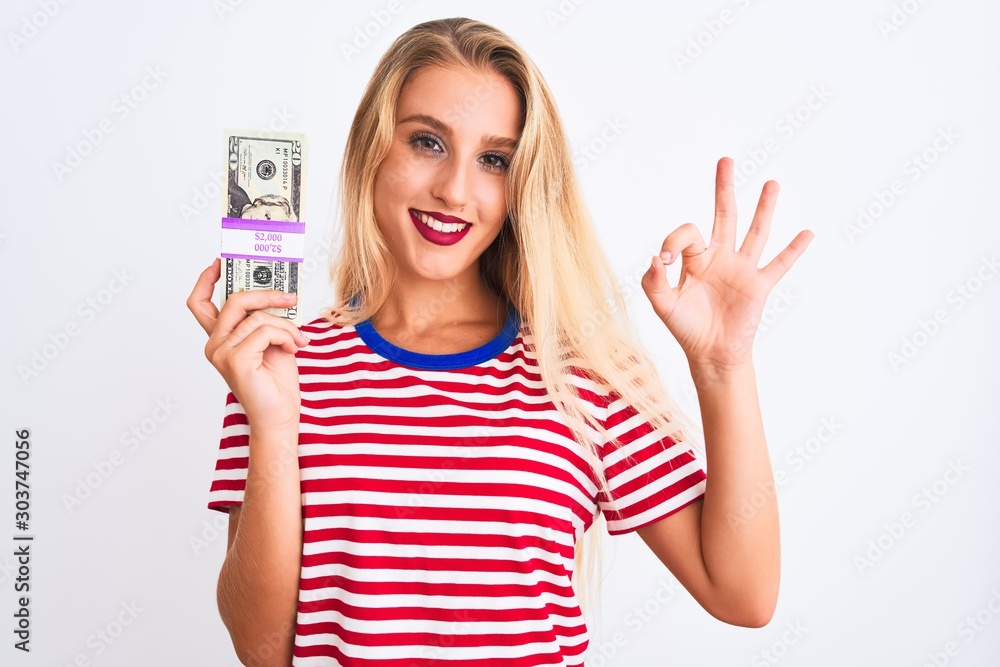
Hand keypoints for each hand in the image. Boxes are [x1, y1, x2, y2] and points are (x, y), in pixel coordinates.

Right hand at [186, 258, 307, 431]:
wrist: (280, 415)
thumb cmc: (276, 381)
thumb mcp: (272, 340)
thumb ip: (265, 319)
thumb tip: (280, 293)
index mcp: (220, 338)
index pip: (200, 303)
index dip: (206, 279)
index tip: (221, 262)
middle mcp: (214, 344)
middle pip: (234, 300)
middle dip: (266, 293)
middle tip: (290, 297)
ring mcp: (222, 353)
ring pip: (256, 316)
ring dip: (286, 325)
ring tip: (298, 340)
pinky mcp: (235, 361)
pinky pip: (264, 330)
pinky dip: (285, 335)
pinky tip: (294, 348)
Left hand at [640, 157, 813, 371]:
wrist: (710, 354)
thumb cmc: (686, 328)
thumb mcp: (662, 305)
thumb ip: (653, 281)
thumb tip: (655, 257)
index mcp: (695, 259)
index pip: (688, 233)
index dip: (674, 240)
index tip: (664, 260)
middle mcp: (720, 258)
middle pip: (724, 215)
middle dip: (723, 188)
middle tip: (725, 160)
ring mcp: (742, 270)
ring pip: (755, 232)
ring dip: (763, 208)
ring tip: (771, 183)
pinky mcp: (759, 286)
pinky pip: (779, 265)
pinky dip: (794, 250)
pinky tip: (808, 233)